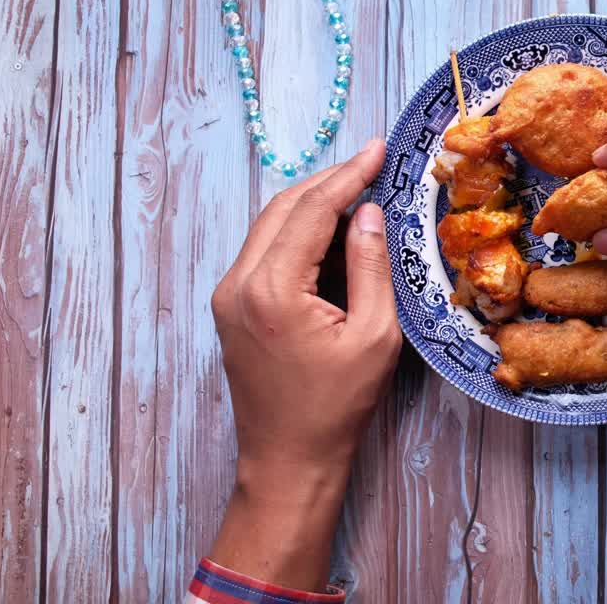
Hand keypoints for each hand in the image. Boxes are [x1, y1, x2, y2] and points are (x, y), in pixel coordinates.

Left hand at [207, 139, 400, 589]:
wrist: (288, 458)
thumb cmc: (337, 406)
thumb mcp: (374, 336)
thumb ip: (370, 267)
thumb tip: (369, 212)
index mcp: (272, 290)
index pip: (312, 210)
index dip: (349, 175)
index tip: (378, 149)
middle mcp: (238, 283)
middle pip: (283, 208)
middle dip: (329, 181)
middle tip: (372, 164)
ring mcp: (228, 295)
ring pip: (270, 225)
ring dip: (312, 204)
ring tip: (359, 192)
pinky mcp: (231, 306)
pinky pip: (265, 250)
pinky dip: (298, 231)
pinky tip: (333, 231)